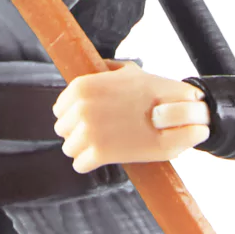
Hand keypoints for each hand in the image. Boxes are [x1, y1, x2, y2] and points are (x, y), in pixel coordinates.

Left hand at [52, 61, 209, 173]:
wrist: (175, 113)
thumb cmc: (151, 93)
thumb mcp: (128, 71)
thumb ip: (107, 70)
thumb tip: (98, 69)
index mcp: (82, 87)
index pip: (59, 110)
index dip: (72, 116)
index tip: (87, 119)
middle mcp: (80, 108)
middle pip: (62, 130)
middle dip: (76, 133)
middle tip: (96, 133)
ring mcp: (88, 131)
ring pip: (69, 148)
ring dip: (83, 149)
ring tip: (100, 145)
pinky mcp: (99, 153)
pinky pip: (80, 164)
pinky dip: (90, 163)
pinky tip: (103, 158)